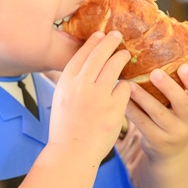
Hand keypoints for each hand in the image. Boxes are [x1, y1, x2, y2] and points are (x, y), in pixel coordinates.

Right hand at [49, 31, 131, 164]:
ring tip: (125, 54)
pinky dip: (126, 86)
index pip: (81, 54)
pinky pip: (125, 87)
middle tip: (117, 35)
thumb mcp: (60, 99)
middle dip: (109, 42)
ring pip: (115, 66)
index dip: (92, 42)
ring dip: (121, 57)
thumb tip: (83, 67)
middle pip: (99, 54)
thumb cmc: (66, 128)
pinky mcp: (114, 107)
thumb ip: (71, 82)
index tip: (99, 35)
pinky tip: (126, 87)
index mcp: (66, 82)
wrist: (72, 152)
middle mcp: (81, 85)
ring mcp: (99, 95)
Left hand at [127, 64, 187, 161]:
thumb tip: (166, 48)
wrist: (171, 152)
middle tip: (154, 72)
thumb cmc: (174, 116)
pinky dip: (132, 109)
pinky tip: (121, 97)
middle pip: (181, 103)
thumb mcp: (184, 105)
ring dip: (143, 97)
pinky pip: (142, 123)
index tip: (183, 66)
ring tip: (129, 84)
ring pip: (158, 113)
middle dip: (168, 87)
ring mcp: (173, 133)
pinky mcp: (156, 141)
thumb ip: (179, 86)